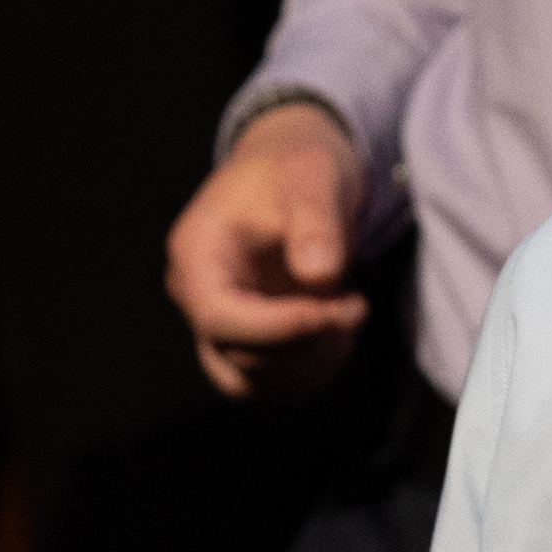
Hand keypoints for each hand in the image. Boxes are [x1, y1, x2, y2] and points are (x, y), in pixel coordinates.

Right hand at [170, 99, 369, 399]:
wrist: (294, 170)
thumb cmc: (297, 166)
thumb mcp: (312, 175)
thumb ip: (315, 221)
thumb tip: (319, 276)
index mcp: (197, 255)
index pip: (219, 318)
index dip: (281, 327)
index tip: (339, 308)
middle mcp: (196, 296)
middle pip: (237, 358)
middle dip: (304, 343)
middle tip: (355, 306)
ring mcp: (218, 324)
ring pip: (251, 384)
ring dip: (307, 367)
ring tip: (347, 319)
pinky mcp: (245, 341)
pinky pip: (268, 386)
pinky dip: (308, 374)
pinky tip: (339, 336)